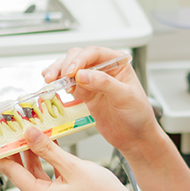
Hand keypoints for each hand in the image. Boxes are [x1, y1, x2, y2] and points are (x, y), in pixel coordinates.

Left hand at [0, 126, 133, 190]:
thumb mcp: (73, 166)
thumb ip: (48, 150)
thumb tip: (29, 134)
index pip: (13, 173)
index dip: (1, 155)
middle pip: (22, 174)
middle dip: (17, 152)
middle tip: (11, 132)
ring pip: (34, 174)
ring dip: (32, 155)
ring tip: (29, 135)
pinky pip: (46, 177)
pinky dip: (44, 162)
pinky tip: (46, 147)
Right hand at [43, 47, 159, 156]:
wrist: (135, 137)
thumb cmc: (138, 115)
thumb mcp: (125, 97)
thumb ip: (104, 84)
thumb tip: (83, 74)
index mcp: (118, 63)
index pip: (95, 53)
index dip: (80, 59)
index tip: (72, 71)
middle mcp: (104, 69)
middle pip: (79, 57)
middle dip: (66, 65)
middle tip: (60, 78)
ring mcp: (93, 81)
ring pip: (70, 69)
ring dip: (58, 73)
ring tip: (50, 80)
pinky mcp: (85, 94)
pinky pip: (69, 84)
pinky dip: (58, 83)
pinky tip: (52, 85)